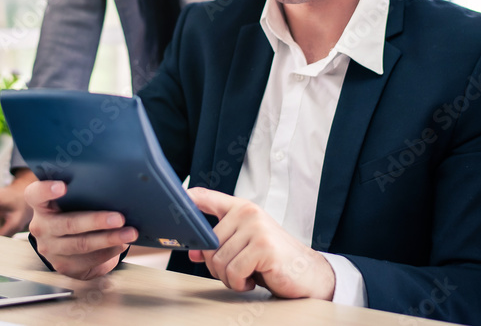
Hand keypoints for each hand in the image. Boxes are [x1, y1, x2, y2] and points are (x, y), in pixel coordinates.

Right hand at [24, 180, 137, 279]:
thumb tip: (115, 190)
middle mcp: (41, 226)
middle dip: (96, 221)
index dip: (47, 190)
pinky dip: (108, 252)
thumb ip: (82, 192)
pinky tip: (120, 245)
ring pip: (81, 244)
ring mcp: (50, 248)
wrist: (66, 241)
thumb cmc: (74, 210)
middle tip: (119, 218)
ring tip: (129, 233)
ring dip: (109, 239)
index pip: (35, 194)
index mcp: (40, 204)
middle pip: (68, 224)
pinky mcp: (62, 265)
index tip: (63, 186)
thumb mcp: (72, 198)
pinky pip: (88, 261)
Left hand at [186, 188, 334, 298]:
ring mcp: (256, 228)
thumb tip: (193, 251)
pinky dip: (239, 283)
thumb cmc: (272, 259)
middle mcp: (247, 212)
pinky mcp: (263, 247)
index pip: (205, 197)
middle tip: (237, 270)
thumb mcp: (243, 247)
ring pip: (219, 261)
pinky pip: (233, 272)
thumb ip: (219, 243)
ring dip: (230, 278)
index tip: (172, 199)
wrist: (307, 272)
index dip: (185, 199)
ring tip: (247, 275)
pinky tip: (252, 280)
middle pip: (208, 244)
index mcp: (241, 208)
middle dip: (217, 266)